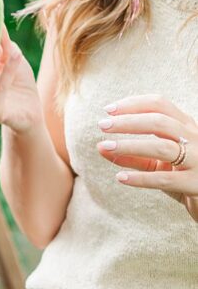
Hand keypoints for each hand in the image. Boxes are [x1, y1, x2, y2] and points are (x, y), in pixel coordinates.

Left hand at [97, 94, 197, 221]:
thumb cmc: (181, 176)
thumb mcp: (156, 163)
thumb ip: (131, 155)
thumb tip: (100, 147)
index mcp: (186, 126)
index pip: (160, 104)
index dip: (133, 104)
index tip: (108, 110)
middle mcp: (195, 139)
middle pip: (159, 122)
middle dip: (128, 121)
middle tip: (102, 125)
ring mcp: (197, 161)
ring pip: (162, 147)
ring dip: (130, 146)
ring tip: (105, 146)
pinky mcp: (195, 184)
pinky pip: (165, 179)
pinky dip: (141, 178)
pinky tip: (121, 177)